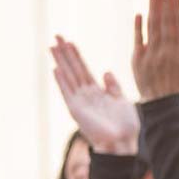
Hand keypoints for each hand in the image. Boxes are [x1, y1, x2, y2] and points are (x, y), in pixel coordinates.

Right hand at [50, 36, 139, 154]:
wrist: (124, 143)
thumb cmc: (126, 126)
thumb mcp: (122, 101)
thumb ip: (113, 87)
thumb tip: (106, 70)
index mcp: (98, 93)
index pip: (84, 69)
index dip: (77, 55)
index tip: (70, 41)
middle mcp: (86, 95)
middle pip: (73, 69)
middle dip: (65, 53)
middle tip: (56, 36)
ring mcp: (80, 102)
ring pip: (68, 77)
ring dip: (60, 62)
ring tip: (52, 46)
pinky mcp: (77, 111)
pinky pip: (67, 93)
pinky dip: (61, 81)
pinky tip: (55, 68)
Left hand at [132, 0, 178, 101]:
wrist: (162, 101)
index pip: (177, 25)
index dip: (177, 8)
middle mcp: (165, 52)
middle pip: (164, 23)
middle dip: (164, 2)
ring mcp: (151, 55)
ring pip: (152, 28)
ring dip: (153, 9)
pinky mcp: (137, 59)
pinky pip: (138, 40)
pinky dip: (138, 26)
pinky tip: (140, 13)